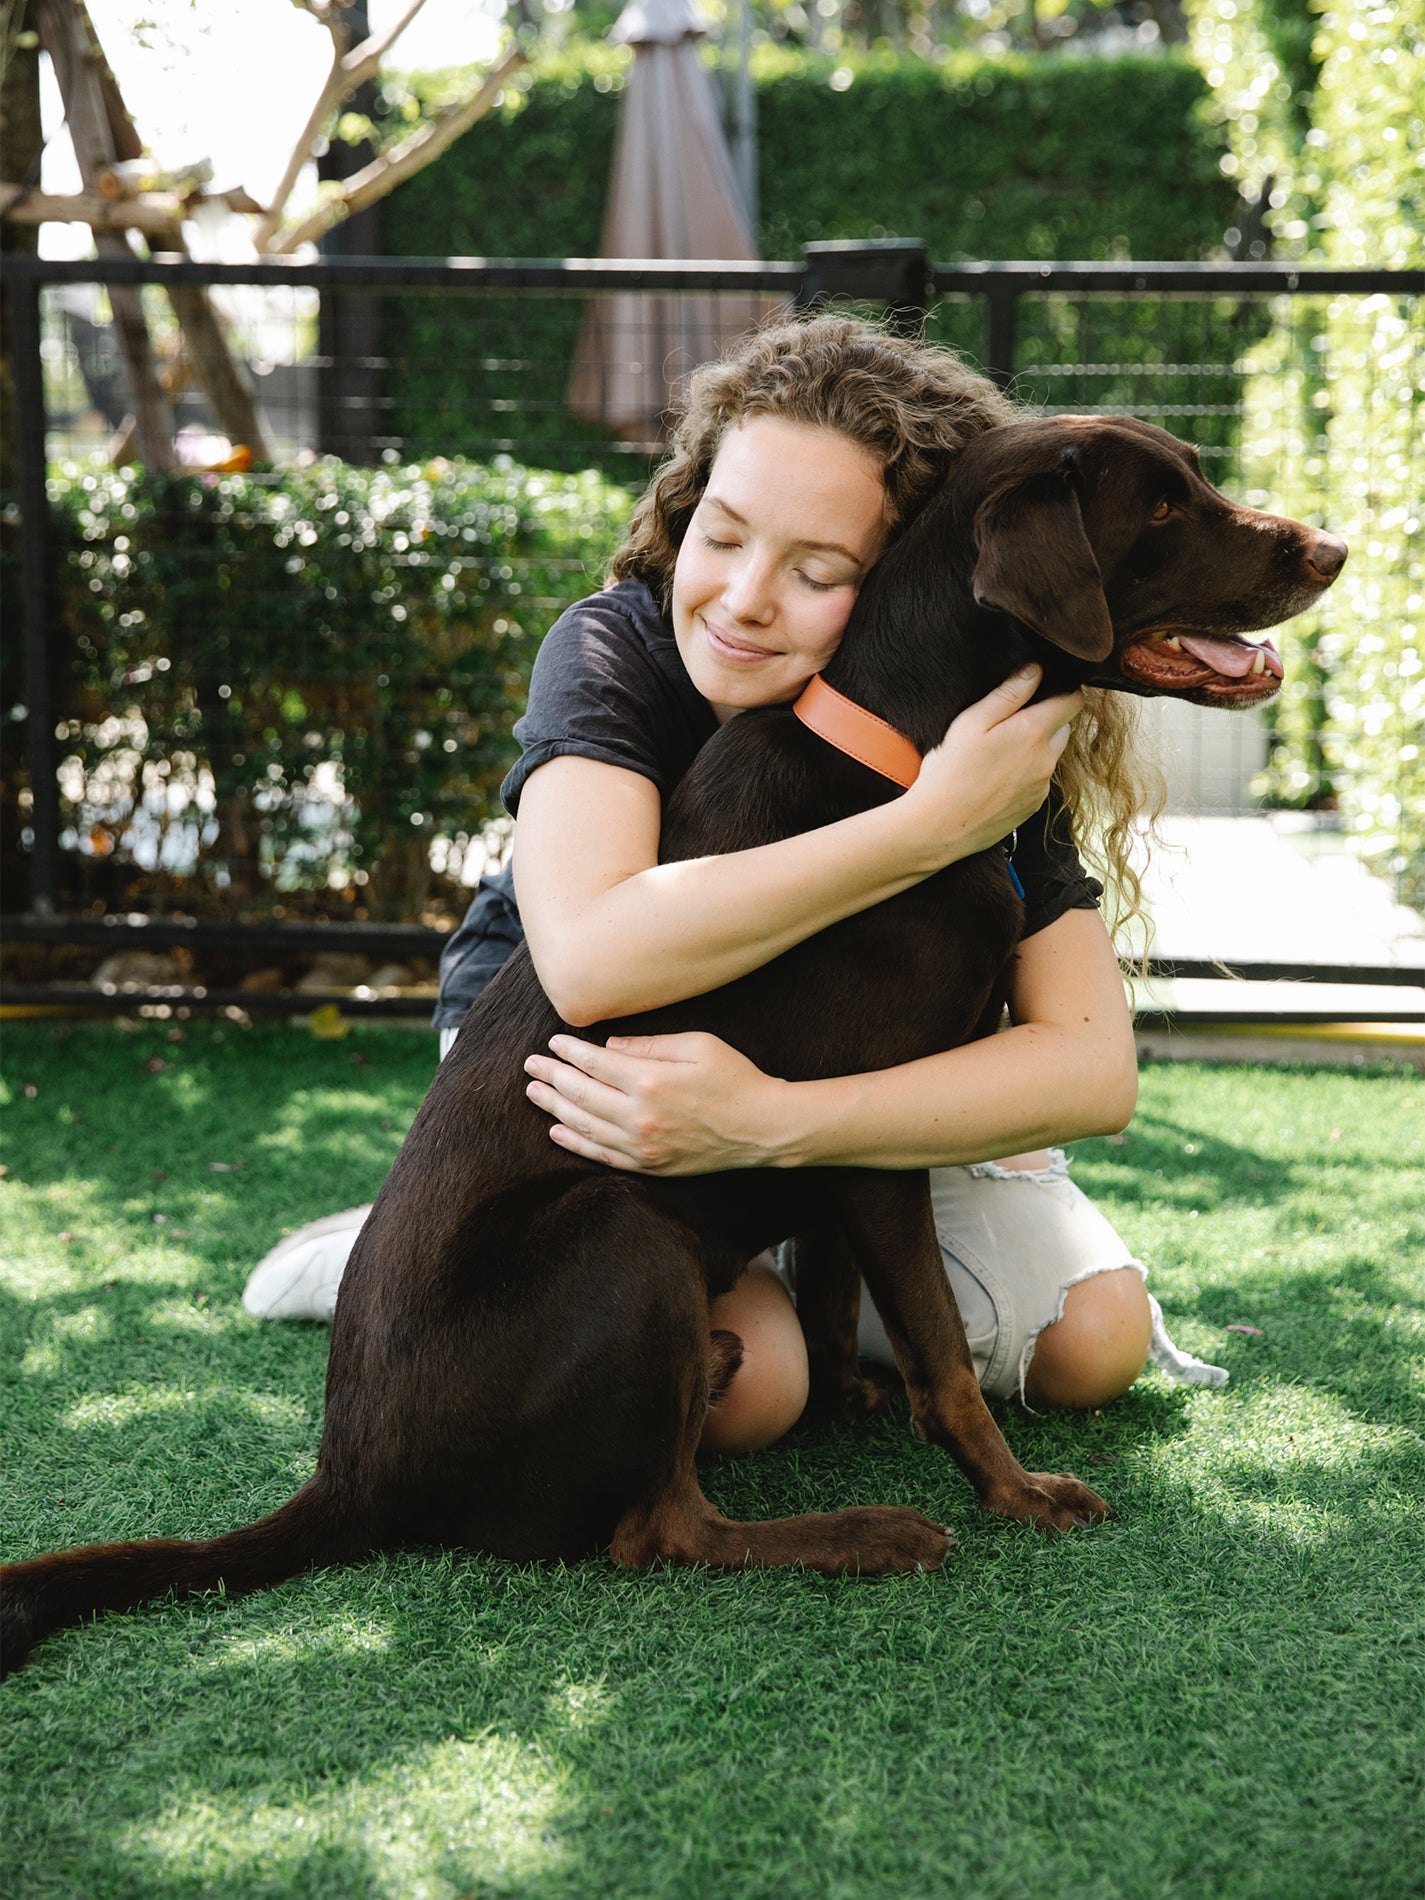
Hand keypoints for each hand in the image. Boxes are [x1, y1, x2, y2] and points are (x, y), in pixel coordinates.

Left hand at [523, 1031, 784, 1174]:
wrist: (763, 1129)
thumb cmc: (735, 1079)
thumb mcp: (699, 1045)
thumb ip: (649, 1044)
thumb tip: (607, 1048)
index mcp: (651, 1081)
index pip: (595, 1064)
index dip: (570, 1052)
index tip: (553, 1043)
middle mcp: (640, 1116)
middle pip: (581, 1094)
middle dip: (551, 1077)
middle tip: (530, 1065)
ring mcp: (643, 1145)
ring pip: (584, 1125)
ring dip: (554, 1108)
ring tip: (534, 1092)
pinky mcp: (649, 1165)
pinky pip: (601, 1155)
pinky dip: (575, 1142)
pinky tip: (557, 1130)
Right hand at [903, 664, 1082, 866]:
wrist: (940, 826)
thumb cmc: (950, 770)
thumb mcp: (972, 721)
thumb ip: (1009, 693)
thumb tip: (1036, 670)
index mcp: (1034, 732)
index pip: (1073, 702)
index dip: (1063, 691)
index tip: (1045, 690)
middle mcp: (1046, 759)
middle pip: (1063, 728)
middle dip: (1046, 721)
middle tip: (1011, 724)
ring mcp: (1042, 786)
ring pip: (1050, 756)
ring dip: (1035, 750)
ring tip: (998, 755)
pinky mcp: (1033, 807)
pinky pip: (1039, 782)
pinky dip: (1025, 775)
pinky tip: (996, 779)